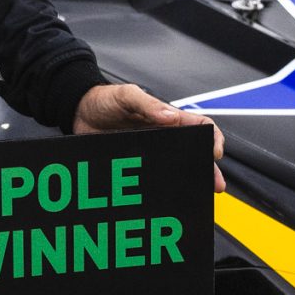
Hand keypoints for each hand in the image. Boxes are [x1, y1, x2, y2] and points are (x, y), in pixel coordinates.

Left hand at [71, 83, 224, 192]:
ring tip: (199, 196)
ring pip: (177, 168)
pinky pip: (154, 177)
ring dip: (190, 181)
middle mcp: (164, 135)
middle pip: (194, 153)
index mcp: (167, 117)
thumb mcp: (126, 95)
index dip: (212, 138)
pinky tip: (168, 199)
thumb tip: (171, 117)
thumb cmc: (105, 99)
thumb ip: (147, 104)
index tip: (215, 152)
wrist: (78, 112)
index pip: (200, 126)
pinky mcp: (136, 164)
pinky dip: (165, 188)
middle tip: (216, 185)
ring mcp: (151, 151)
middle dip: (208, 168)